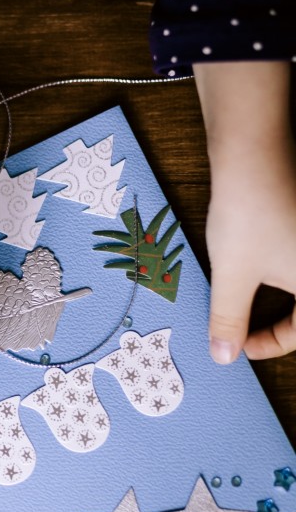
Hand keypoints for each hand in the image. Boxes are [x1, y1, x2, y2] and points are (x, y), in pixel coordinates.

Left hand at [195, 61, 295, 362]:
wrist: (253, 156)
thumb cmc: (248, 215)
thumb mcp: (232, 277)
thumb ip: (229, 320)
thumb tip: (223, 355)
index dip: (270, 345)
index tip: (239, 346)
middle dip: (277, 324)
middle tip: (243, 329)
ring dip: (280, 299)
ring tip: (245, 297)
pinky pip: (295, 261)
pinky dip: (281, 273)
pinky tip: (256, 266)